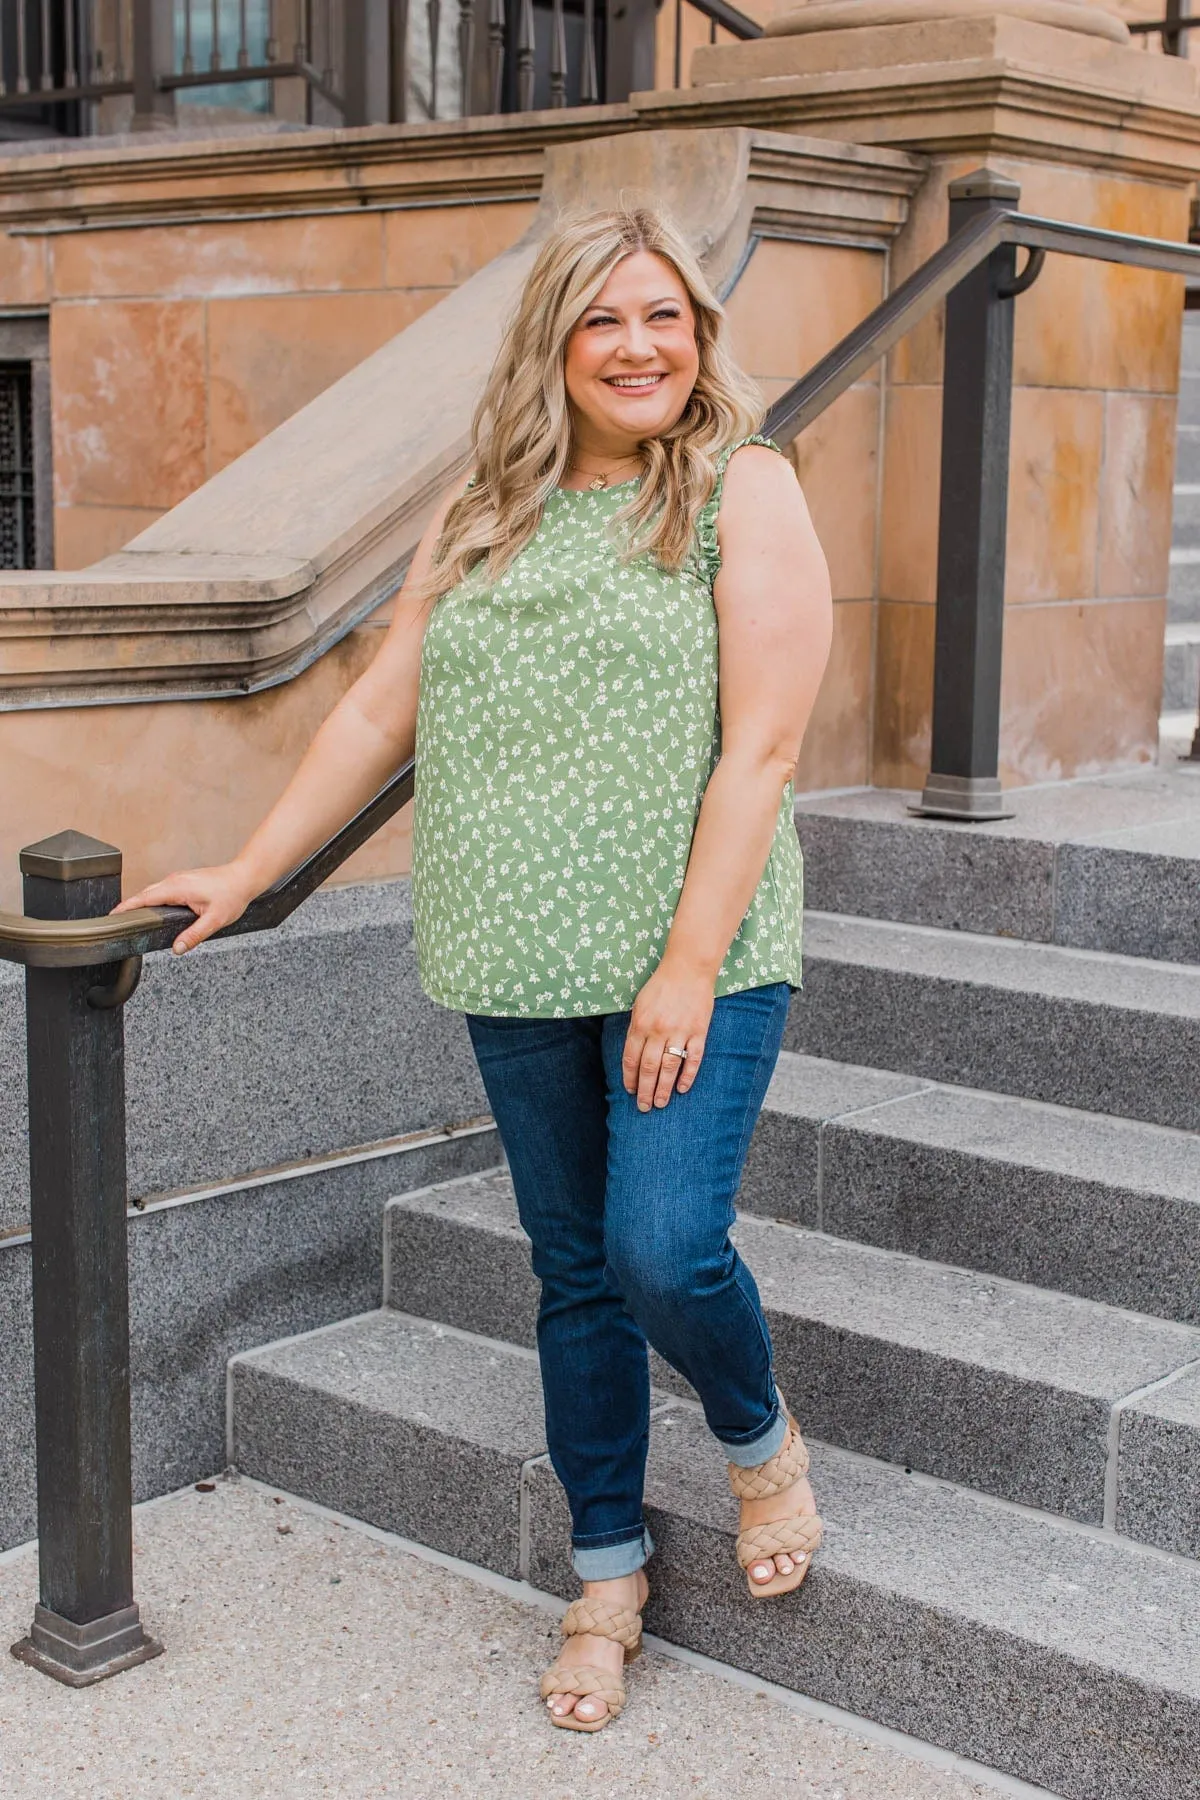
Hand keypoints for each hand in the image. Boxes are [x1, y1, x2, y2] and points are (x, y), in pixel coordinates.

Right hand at [111, 861, 258, 954]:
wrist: (245, 877)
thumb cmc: (232, 896)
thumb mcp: (215, 920)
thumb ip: (195, 935)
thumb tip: (177, 948)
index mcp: (178, 888)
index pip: (144, 897)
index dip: (127, 907)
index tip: (112, 916)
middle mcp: (175, 880)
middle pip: (144, 893)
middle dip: (129, 906)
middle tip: (116, 922)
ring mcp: (178, 878)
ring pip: (153, 890)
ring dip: (140, 901)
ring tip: (129, 918)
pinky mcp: (183, 880)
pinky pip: (161, 889)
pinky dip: (151, 898)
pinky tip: (151, 910)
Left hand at [622, 957, 714, 1112]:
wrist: (688, 968)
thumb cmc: (661, 985)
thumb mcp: (639, 1004)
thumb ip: (635, 1028)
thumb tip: (632, 1055)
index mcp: (640, 1023)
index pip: (631, 1058)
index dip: (629, 1078)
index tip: (629, 1091)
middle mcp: (658, 1030)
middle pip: (648, 1068)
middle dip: (644, 1090)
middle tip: (643, 1107)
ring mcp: (680, 1032)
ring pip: (669, 1068)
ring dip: (663, 1089)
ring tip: (660, 1103)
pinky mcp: (699, 1032)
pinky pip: (692, 1059)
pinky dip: (687, 1075)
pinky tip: (682, 1088)